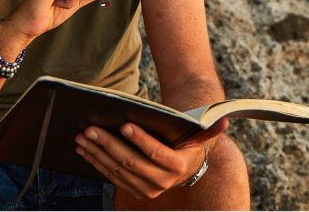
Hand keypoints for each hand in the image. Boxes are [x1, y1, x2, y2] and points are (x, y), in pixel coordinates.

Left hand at [75, 119, 228, 198]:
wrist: (185, 167)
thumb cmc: (188, 143)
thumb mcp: (199, 136)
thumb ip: (210, 128)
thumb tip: (225, 119)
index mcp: (177, 166)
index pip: (157, 153)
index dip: (140, 139)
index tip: (125, 124)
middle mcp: (161, 181)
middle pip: (131, 162)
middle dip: (109, 144)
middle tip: (91, 128)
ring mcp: (145, 188)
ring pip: (117, 170)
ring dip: (97, 153)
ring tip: (83, 136)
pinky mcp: (132, 189)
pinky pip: (111, 176)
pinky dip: (96, 161)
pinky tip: (84, 149)